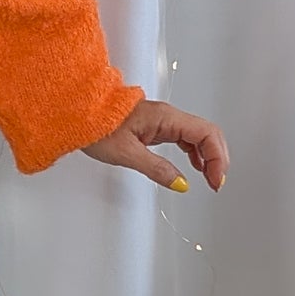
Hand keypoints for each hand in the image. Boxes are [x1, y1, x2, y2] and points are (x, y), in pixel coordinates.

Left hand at [80, 97, 228, 192]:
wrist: (76, 113)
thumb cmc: (95, 127)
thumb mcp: (127, 154)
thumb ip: (157, 169)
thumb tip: (181, 183)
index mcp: (165, 117)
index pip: (206, 134)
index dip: (217, 158)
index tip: (214, 180)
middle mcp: (167, 116)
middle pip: (207, 133)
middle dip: (218, 157)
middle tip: (215, 182)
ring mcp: (162, 119)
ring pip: (198, 134)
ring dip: (209, 155)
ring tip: (209, 177)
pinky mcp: (155, 125)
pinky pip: (184, 136)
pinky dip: (195, 151)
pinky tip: (195, 165)